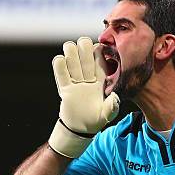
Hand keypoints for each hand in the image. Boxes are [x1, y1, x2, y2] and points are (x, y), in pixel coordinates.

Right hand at [48, 36, 119, 157]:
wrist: (80, 128)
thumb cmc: (96, 121)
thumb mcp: (107, 115)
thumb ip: (112, 107)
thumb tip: (114, 97)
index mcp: (101, 80)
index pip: (100, 58)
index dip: (99, 51)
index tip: (99, 51)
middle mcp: (88, 76)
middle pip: (85, 52)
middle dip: (84, 46)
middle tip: (83, 48)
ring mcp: (75, 80)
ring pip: (72, 56)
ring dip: (71, 51)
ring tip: (71, 56)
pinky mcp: (64, 86)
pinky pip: (60, 69)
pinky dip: (59, 63)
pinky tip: (62, 63)